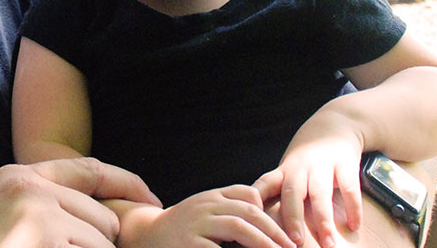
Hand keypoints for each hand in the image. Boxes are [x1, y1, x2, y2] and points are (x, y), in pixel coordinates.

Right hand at [0, 158, 159, 247]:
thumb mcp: (6, 222)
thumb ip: (46, 207)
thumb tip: (108, 219)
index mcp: (16, 177)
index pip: (88, 169)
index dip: (125, 183)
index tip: (151, 199)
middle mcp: (27, 184)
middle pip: (103, 216)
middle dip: (97, 246)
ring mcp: (35, 208)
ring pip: (102, 242)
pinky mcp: (44, 233)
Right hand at [117, 185, 294, 247]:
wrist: (143, 234)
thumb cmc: (181, 226)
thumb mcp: (204, 210)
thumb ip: (228, 208)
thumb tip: (262, 213)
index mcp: (212, 196)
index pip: (247, 194)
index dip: (268, 210)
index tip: (285, 231)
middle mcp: (205, 205)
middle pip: (248, 211)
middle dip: (274, 229)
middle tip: (293, 246)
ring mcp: (196, 223)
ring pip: (238, 226)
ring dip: (263, 241)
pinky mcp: (187, 243)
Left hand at [254, 112, 363, 247]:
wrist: (336, 123)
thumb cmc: (308, 155)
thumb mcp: (290, 168)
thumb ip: (278, 191)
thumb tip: (261, 220)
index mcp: (284, 170)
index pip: (265, 184)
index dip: (257, 201)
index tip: (255, 222)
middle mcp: (301, 167)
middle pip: (292, 192)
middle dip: (293, 218)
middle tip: (294, 242)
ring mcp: (323, 164)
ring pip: (320, 193)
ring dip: (323, 219)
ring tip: (328, 243)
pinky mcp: (346, 163)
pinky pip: (349, 188)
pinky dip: (353, 208)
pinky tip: (354, 226)